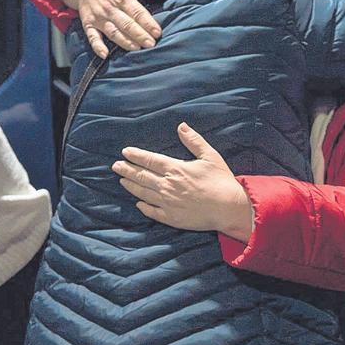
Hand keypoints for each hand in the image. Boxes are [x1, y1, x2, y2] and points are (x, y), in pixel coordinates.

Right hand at [62, 0, 162, 58]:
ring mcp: (99, 17)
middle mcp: (110, 9)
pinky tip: (104, 55)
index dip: (148, 23)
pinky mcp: (88, 24)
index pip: (137, 12)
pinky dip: (97, 46)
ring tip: (136, 48)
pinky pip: (92, 37)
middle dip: (139, 35)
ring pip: (113, 32)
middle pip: (127, 24)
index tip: (158, 33)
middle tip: (151, 44)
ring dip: (124, 41)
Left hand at [112, 122, 254, 240]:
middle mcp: (167, 185)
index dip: (136, 156)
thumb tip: (181, 126)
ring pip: (143, 193)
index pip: (149, 160)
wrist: (229, 208)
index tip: (125, 152)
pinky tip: (138, 203)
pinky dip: (143, 206)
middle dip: (127, 170)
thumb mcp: (210, 156)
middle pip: (142, 176)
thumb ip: (194, 141)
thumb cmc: (221, 181)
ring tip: (122, 181)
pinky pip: (152, 211)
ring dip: (131, 186)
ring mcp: (168, 203)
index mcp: (176, 169)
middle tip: (115, 166)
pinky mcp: (172, 218)